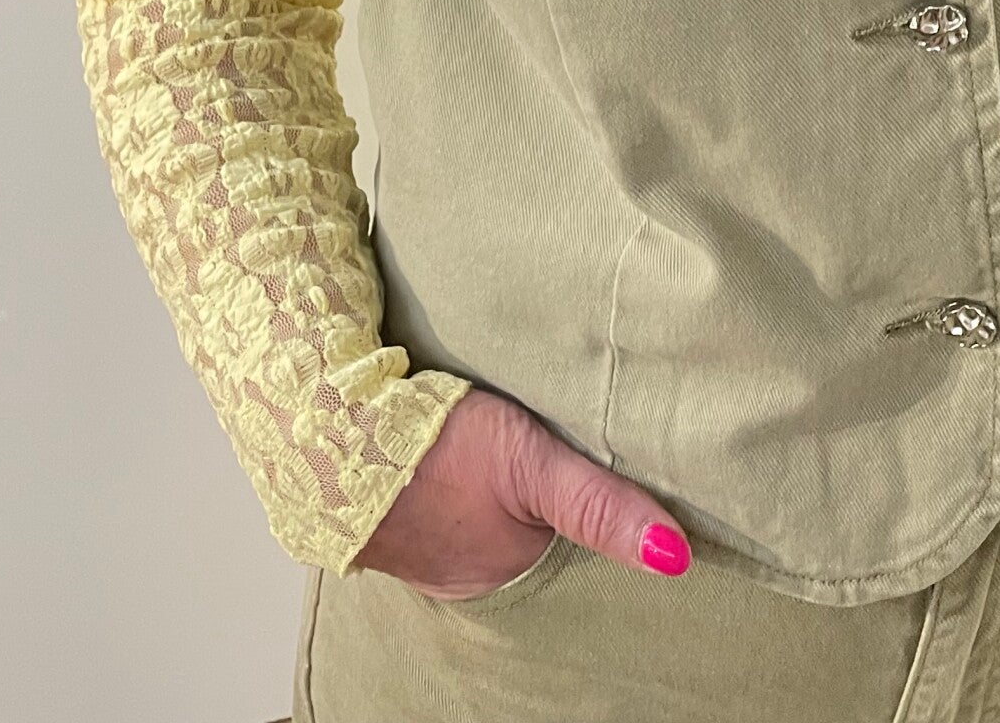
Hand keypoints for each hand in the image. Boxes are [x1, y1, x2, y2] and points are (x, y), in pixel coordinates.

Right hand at [351, 388, 692, 598]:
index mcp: (503, 571)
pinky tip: (451, 458)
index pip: (563, 543)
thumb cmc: (431, 446)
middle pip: (520, 535)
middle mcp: (463, 574)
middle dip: (532, 505)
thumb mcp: (531, 466)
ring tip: (496, 454)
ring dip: (487, 494)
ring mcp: (420, 549)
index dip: (578, 506)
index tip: (592, 471)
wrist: (324, 425)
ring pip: (476, 521)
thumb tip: (676, 559)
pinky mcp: (387, 515)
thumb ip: (599, 505)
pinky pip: (434, 506)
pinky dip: (447, 486)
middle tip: (541, 451)